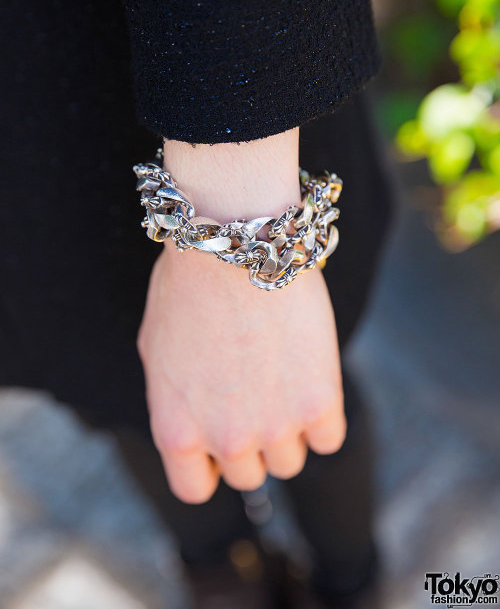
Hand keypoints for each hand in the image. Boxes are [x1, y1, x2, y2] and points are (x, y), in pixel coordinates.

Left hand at [136, 128, 345, 502]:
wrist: (234, 244)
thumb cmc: (189, 284)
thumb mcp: (156, 351)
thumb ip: (175, 402)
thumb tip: (196, 424)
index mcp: (176, 431)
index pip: (195, 489)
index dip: (208, 465)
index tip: (218, 440)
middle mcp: (225, 440)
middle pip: (247, 475)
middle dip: (249, 440)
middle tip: (253, 396)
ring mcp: (275, 425)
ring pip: (289, 460)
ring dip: (287, 428)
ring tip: (281, 379)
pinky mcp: (320, 403)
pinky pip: (329, 439)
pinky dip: (322, 416)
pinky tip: (309, 378)